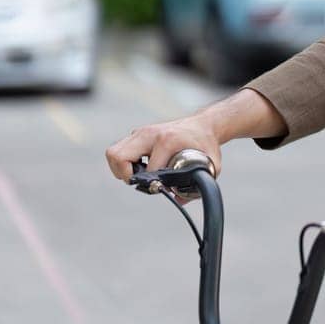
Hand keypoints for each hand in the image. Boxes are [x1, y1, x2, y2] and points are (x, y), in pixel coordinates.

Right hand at [105, 114, 222, 198]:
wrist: (203, 124)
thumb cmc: (206, 144)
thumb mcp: (210, 165)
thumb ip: (198, 185)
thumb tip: (179, 200)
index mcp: (168, 141)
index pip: (148, 170)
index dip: (152, 184)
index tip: (159, 188)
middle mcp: (150, 134)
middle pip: (118, 156)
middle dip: (124, 175)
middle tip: (137, 181)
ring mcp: (141, 132)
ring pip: (114, 153)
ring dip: (120, 169)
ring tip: (136, 176)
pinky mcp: (138, 133)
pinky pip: (119, 149)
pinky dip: (122, 162)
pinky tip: (138, 168)